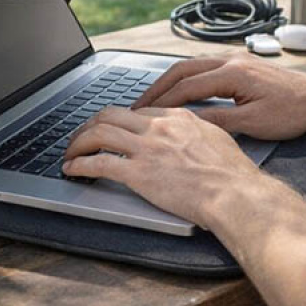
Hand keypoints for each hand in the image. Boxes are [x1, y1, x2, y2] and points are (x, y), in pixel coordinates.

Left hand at [62, 106, 261, 227]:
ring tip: (70, 151)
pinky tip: (73, 169)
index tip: (112, 129)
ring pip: (98, 132)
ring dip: (78, 141)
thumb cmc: (233, 174)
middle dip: (90, 124)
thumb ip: (197, 131)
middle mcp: (158, 127)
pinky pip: (98, 163)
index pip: (137, 111)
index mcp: (177, 117)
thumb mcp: (216, 138)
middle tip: (82, 136)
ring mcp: (146, 149)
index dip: (119, 120)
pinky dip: (80, 164)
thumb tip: (190, 134)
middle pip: (111, 114)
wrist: (235, 194)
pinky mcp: (138, 174)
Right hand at [132, 55, 305, 140]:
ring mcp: (235, 59)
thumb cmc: (293, 113)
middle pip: (182, 69)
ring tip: (152, 98)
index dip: (162, 102)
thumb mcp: (254, 124)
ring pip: (191, 65)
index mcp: (232, 73)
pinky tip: (179, 89)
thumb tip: (188, 123)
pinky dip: (186, 77)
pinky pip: (204, 66)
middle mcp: (230, 60)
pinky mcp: (240, 63)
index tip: (143, 114)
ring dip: (169, 80)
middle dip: (157, 87)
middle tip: (137, 104)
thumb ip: (218, 121)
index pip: (186, 87)